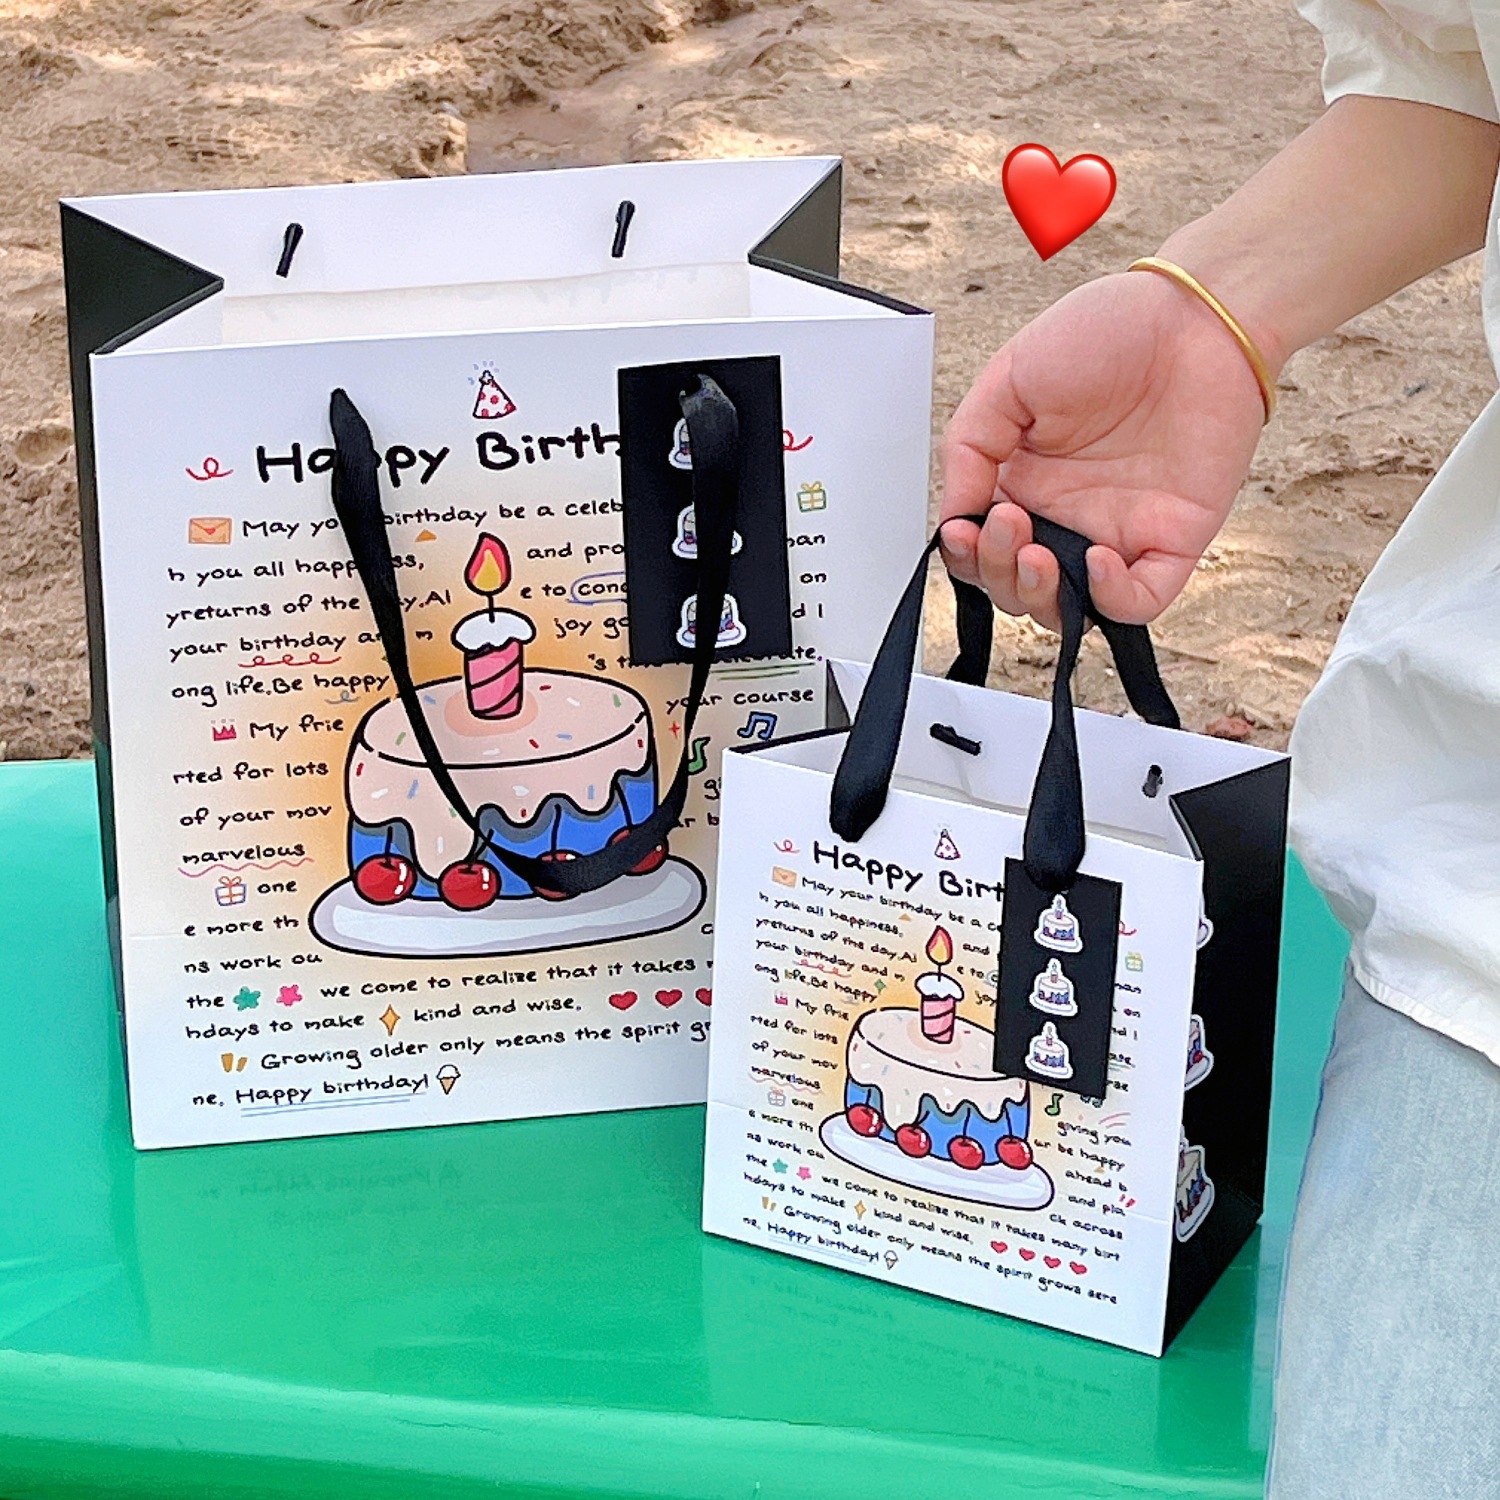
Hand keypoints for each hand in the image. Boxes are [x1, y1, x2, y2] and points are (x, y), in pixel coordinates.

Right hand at [940, 270, 1267, 629]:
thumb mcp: (1007, 379)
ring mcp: (1117, 533)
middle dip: (997, 571)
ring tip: (1035, 554)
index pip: (980, 549)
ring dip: (1039, 597)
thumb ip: (969, 450)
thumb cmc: (1108, 331)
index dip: (966, 554)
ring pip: (1067, 608)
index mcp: (1023, 482)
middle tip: (1007, 525)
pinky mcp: (1170, 540)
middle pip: (1015, 586)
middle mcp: (1066, 515)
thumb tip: (952, 517)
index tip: (965, 528)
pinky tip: (1095, 561)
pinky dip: (1110, 598)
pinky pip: (1137, 602)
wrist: (1195, 314)